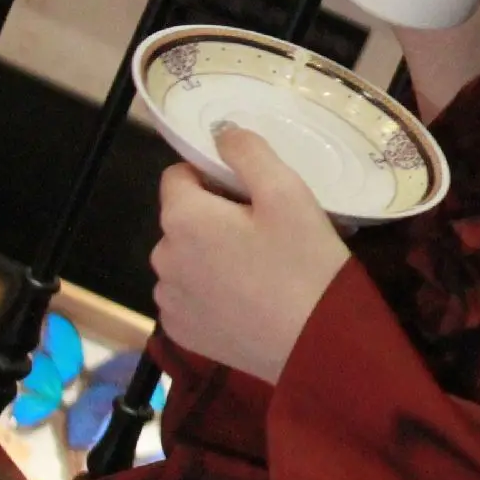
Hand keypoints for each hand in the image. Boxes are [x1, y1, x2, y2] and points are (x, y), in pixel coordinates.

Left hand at [150, 126, 351, 385]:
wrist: (316, 347)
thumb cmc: (305, 264)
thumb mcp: (289, 194)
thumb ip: (249, 153)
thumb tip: (220, 132)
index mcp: (183, 218)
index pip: (178, 175)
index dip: (213, 176)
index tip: (254, 195)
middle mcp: (162, 258)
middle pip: (182, 220)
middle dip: (214, 219)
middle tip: (267, 235)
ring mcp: (169, 301)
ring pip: (185, 259)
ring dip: (210, 257)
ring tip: (260, 272)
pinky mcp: (181, 333)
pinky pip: (189, 297)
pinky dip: (210, 294)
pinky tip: (248, 302)